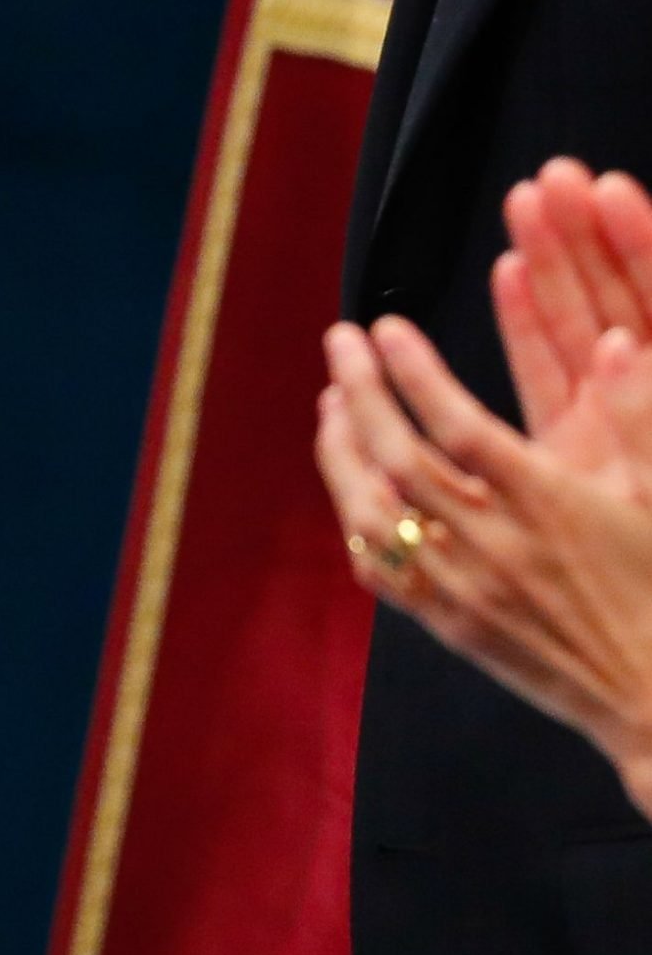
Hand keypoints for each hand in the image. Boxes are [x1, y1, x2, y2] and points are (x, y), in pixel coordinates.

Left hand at [316, 314, 651, 816]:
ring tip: (332, 405)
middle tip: (339, 339)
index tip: (385, 327)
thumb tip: (616, 340)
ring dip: (341, 452)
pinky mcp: (452, 627)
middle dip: (360, 389)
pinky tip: (351, 487)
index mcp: (546, 502)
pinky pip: (382, 572)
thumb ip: (634, 417)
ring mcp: (465, 588)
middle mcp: (495, 542)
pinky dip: (356, 523)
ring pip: (374, 514)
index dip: (414, 371)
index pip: (458, 423)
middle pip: (399, 457)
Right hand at [496, 160, 651, 465]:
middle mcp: (642, 389)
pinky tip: (507, 271)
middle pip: (616, 294)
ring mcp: (604, 414)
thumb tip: (617, 347)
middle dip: (586, 231)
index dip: (639, 240)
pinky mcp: (565, 444)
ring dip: (548, 259)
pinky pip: (542, 368)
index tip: (608, 189)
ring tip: (522, 200)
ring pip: (575, 320)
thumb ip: (643, 418)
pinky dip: (522, 320)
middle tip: (556, 174)